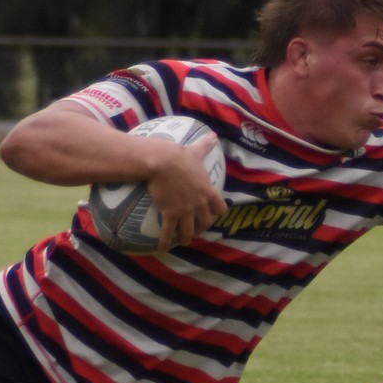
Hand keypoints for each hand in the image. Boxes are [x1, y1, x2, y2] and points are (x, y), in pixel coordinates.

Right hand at [149, 134, 228, 249]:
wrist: (162, 162)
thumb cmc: (179, 156)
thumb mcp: (195, 151)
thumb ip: (205, 146)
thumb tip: (213, 135)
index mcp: (207, 191)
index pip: (220, 208)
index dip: (217, 212)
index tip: (213, 214)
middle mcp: (199, 204)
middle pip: (206, 223)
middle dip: (202, 227)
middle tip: (196, 229)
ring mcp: (186, 211)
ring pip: (189, 231)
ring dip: (186, 237)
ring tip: (182, 241)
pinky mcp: (171, 214)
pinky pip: (168, 232)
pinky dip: (165, 241)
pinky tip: (162, 247)